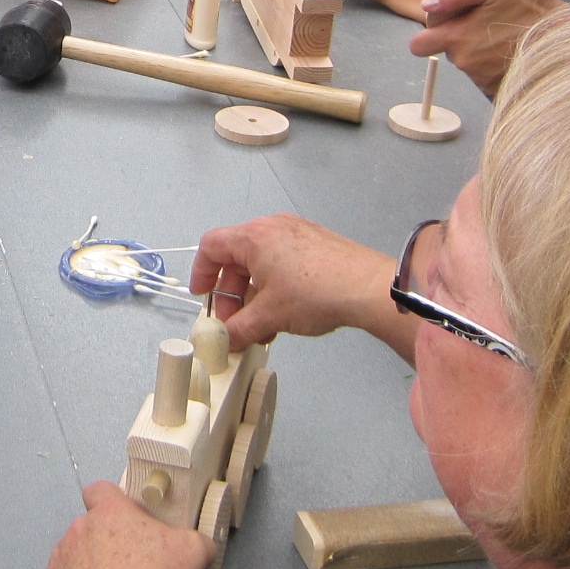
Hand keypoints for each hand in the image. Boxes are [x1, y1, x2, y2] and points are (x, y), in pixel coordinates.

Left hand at [31, 481, 209, 568]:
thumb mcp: (194, 552)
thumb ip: (196, 541)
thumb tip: (201, 547)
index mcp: (111, 512)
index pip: (100, 490)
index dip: (109, 500)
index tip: (123, 517)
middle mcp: (80, 528)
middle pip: (86, 526)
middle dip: (102, 541)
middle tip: (126, 564)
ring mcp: (60, 558)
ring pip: (68, 555)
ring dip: (82, 567)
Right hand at [188, 212, 395, 350]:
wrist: (368, 289)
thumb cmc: (315, 293)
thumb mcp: (269, 316)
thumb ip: (239, 330)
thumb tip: (225, 342)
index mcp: (254, 236)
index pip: (212, 246)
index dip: (202, 272)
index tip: (204, 297)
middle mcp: (273, 227)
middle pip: (237, 257)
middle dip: (232, 293)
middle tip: (236, 323)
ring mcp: (297, 232)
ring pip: (262, 262)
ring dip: (254, 294)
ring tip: (262, 326)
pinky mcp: (317, 243)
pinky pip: (284, 261)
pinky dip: (275, 286)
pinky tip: (285, 314)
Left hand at [414, 0, 562, 96]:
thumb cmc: (533, 10)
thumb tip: (426, 5)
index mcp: (456, 37)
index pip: (420, 43)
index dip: (435, 27)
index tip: (457, 16)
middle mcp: (464, 63)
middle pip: (445, 51)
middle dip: (457, 39)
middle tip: (486, 25)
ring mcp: (480, 80)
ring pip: (468, 62)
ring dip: (480, 50)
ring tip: (507, 35)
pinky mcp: (496, 91)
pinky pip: (485, 76)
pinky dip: (495, 65)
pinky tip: (513, 52)